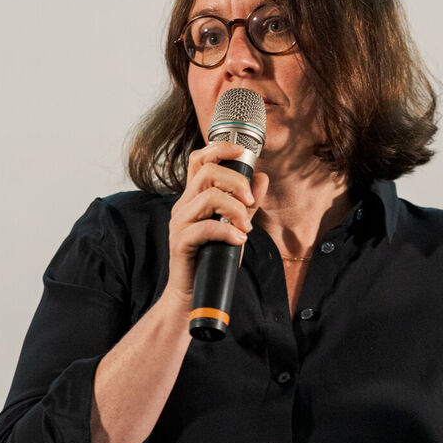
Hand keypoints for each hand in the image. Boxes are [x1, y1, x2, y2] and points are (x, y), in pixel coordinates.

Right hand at [165, 141, 269, 304]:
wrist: (193, 294)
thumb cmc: (213, 259)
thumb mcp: (236, 226)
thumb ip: (247, 204)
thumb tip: (262, 177)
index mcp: (194, 197)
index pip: (199, 160)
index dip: (219, 148)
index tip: (242, 151)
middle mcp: (184, 205)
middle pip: (207, 172)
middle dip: (237, 182)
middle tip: (251, 202)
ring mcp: (180, 223)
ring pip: (209, 197)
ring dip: (236, 210)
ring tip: (246, 227)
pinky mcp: (181, 242)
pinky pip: (206, 227)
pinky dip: (228, 232)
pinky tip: (239, 240)